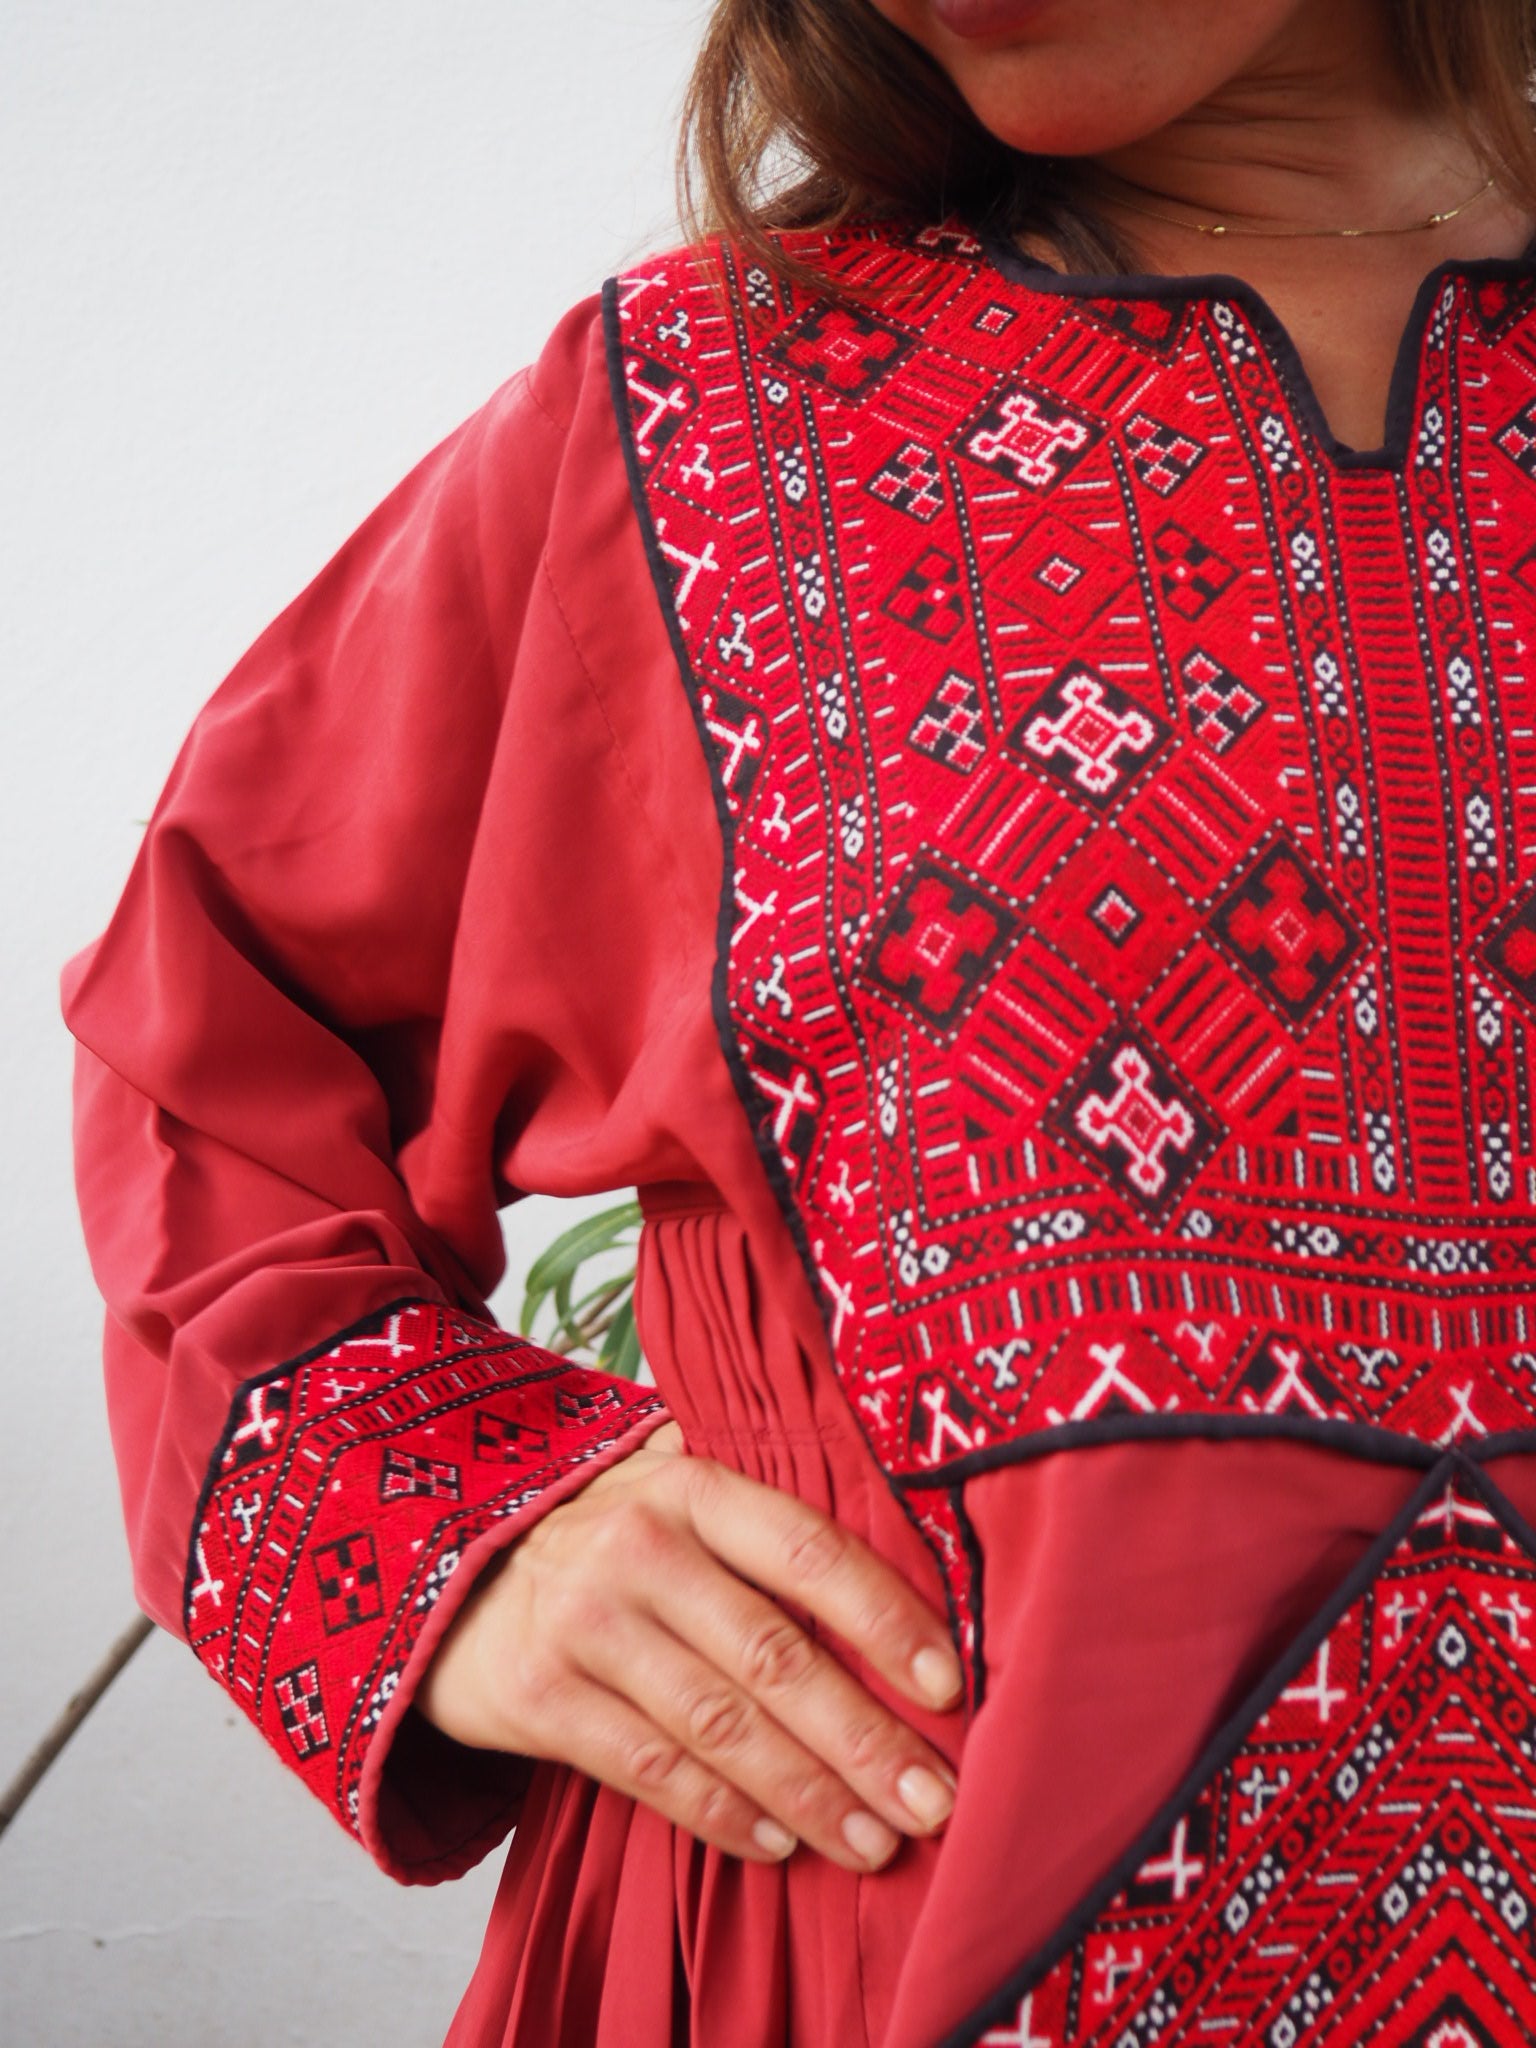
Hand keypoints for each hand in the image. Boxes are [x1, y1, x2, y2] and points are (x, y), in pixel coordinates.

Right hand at [414, 1419, 964, 1870]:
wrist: (452, 1566)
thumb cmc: (606, 1534)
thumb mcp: (673, 1493)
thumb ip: (765, 1523)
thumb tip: (908, 1584)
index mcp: (691, 1485)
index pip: (808, 1550)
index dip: (884, 1618)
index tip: (948, 1686)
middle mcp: (638, 1546)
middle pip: (773, 1655)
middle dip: (864, 1737)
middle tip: (934, 1799)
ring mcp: (584, 1622)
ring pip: (719, 1726)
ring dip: (808, 1793)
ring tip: (874, 1841)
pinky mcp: (540, 1698)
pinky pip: (651, 1770)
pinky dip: (722, 1813)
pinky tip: (780, 1844)